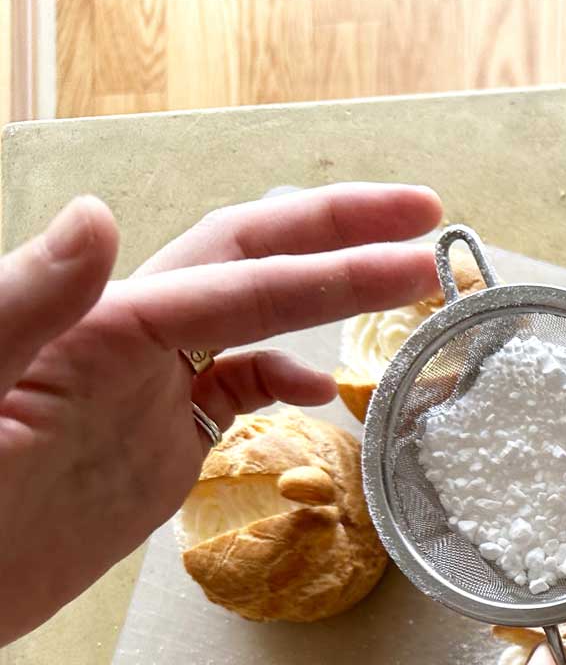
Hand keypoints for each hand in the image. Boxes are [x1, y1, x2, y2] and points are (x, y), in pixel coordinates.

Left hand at [0, 184, 443, 643]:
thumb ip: (25, 304)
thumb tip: (97, 220)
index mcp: (100, 329)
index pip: (240, 278)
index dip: (333, 260)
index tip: (412, 247)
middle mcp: (129, 344)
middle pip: (252, 264)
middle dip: (340, 236)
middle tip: (427, 223)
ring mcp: (144, 392)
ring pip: (251, 320)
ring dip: (326, 296)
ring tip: (402, 287)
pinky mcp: (152, 445)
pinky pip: (231, 393)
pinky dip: (284, 377)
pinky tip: (317, 387)